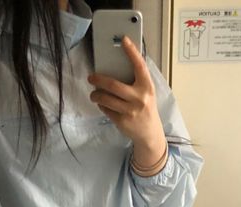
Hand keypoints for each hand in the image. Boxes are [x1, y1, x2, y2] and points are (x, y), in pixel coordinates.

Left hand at [87, 35, 165, 156]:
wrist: (149, 133)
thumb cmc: (146, 108)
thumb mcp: (146, 93)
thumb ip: (136, 81)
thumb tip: (118, 65)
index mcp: (147, 87)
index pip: (139, 66)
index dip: (131, 52)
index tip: (124, 40)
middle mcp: (139, 98)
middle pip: (113, 85)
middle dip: (98, 80)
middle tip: (91, 77)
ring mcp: (130, 111)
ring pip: (106, 99)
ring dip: (96, 95)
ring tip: (93, 93)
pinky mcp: (122, 121)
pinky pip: (106, 110)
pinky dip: (102, 106)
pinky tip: (102, 104)